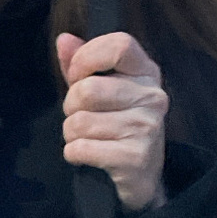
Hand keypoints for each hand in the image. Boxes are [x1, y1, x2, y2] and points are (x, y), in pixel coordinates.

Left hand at [56, 32, 168, 212]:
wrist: (142, 178)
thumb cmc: (118, 126)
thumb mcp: (103, 89)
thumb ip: (82, 64)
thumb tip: (64, 39)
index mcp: (146, 71)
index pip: (119, 45)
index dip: (87, 58)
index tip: (77, 75)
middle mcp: (153, 96)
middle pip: (88, 90)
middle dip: (70, 105)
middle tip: (81, 116)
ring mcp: (147, 127)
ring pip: (80, 122)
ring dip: (71, 133)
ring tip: (88, 137)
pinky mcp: (136, 157)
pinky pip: (82, 148)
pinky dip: (73, 153)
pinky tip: (88, 155)